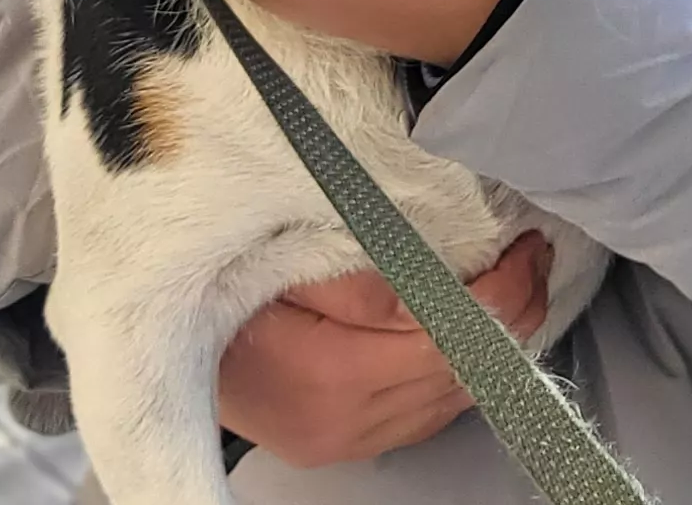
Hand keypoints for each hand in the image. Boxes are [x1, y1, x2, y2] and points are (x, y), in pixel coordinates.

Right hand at [216, 233, 553, 467]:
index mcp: (330, 376)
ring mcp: (342, 442)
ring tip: (512, 288)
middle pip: (460, 372)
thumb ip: (371, 273)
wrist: (160, 325)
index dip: (502, 292)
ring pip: (451, 399)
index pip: (451, 336)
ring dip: (490, 344)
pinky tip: (470, 332)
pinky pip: (425, 414)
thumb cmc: (218, 277)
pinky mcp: (342, 443)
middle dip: (510, 314)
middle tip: (531, 260)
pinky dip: (456, 372)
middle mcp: (341, 424)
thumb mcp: (289, 251)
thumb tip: (451, 273)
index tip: (525, 250)